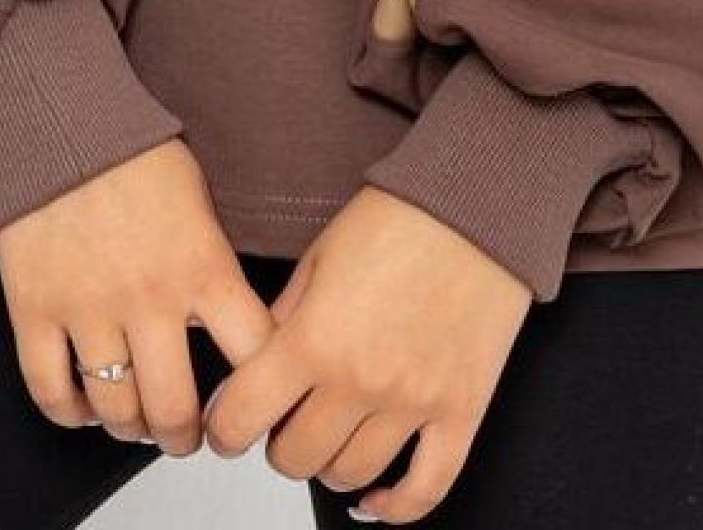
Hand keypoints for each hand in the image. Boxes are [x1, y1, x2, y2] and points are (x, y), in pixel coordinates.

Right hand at [0, 136, 276, 456]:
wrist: (59, 118)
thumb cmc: (132, 150)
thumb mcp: (199, 198)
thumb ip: (213, 262)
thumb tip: (232, 321)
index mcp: (202, 265)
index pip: (253, 357)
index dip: (258, 394)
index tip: (251, 405)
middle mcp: (147, 297)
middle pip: (175, 408)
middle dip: (185, 436)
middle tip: (187, 436)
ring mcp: (87, 308)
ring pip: (114, 410)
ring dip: (129, 429)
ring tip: (136, 424)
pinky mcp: (34, 310)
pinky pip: (49, 391)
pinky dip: (68, 414)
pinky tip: (83, 408)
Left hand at [201, 185, 532, 520]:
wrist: (478, 204)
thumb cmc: (400, 217)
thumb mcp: (318, 256)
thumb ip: (281, 319)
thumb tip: (251, 371)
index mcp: (315, 337)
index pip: (241, 419)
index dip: (224, 428)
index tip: (228, 424)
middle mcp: (361, 380)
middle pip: (293, 459)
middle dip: (278, 444)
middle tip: (285, 419)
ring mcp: (414, 402)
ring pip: (349, 475)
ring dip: (328, 465)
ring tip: (331, 434)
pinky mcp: (461, 410)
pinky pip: (427, 489)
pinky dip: (395, 507)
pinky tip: (376, 497)